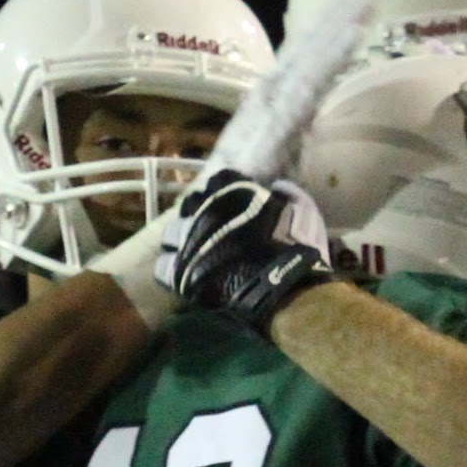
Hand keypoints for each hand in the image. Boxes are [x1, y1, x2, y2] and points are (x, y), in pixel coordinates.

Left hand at [162, 169, 333, 333]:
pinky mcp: (181, 270)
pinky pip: (163, 267)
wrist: (283, 285)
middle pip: (189, 205)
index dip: (222, 193)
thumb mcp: (302, 210)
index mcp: (233, 191)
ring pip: (171, 234)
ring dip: (181, 242)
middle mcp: (205, 209)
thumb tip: (277, 188)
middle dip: (196, 216)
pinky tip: (182, 276)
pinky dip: (171, 270)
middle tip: (205, 230)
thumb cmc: (297, 246)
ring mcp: (190, 239)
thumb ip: (287, 195)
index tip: (227, 204)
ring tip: (190, 253)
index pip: (219, 180)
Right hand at [201, 0, 380, 185]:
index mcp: (269, 106)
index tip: (349, 16)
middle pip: (308, 48)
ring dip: (340, 26)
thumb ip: (292, 147)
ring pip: (313, 57)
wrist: (220, 220)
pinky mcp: (282, 116)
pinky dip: (334, 56)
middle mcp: (270, 95)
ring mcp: (275, 103)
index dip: (324, 37)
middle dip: (336, 18)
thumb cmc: (243, 199)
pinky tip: (355, 34)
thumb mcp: (274, 165)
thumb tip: (308, 138)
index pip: (300, 64)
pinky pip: (313, 81)